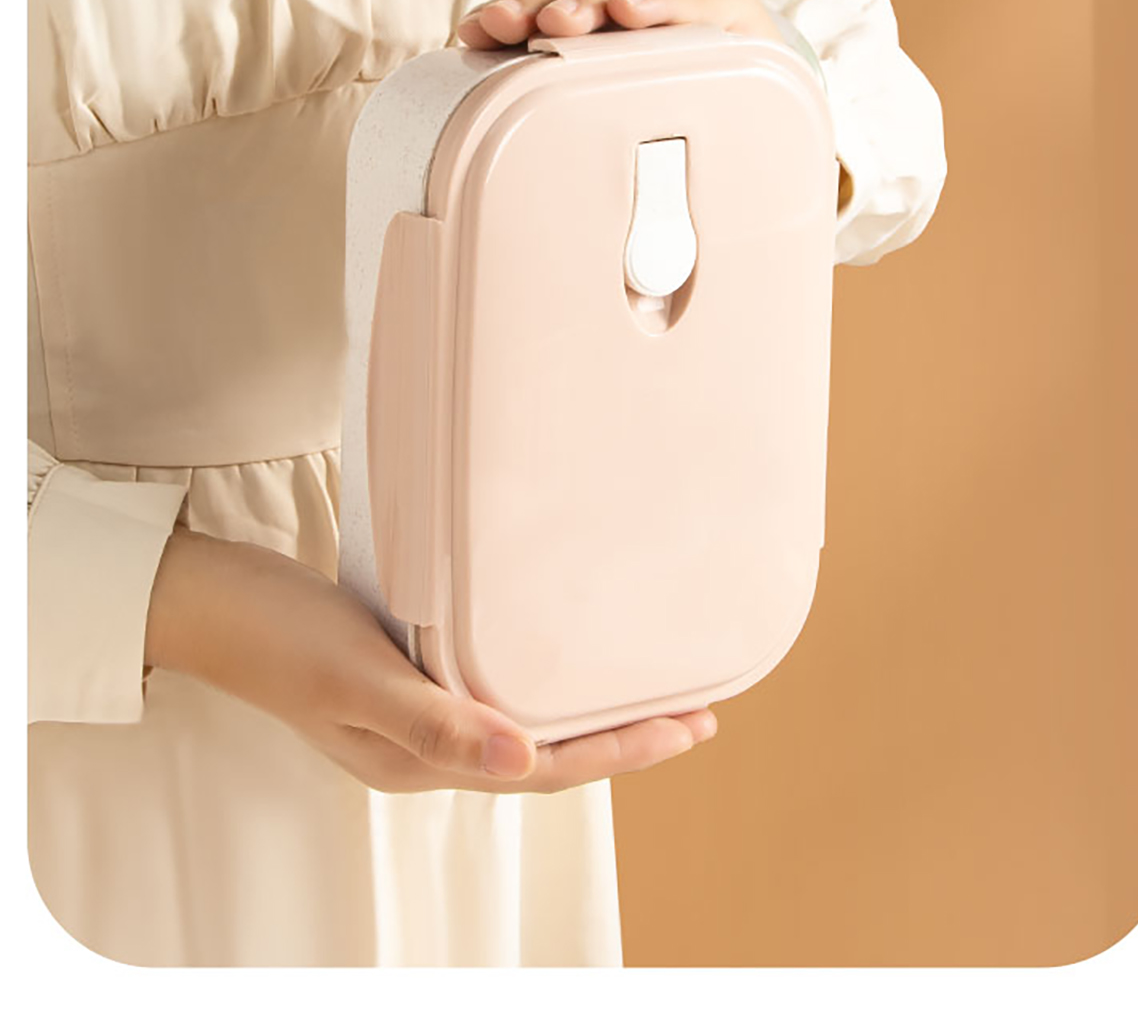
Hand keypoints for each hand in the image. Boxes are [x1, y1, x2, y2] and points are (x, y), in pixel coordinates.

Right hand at [145, 528, 715, 793]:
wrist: (210, 600)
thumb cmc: (279, 635)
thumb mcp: (358, 678)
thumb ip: (437, 724)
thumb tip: (525, 763)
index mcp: (418, 762)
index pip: (542, 770)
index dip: (618, 752)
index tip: (686, 728)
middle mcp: (424, 745)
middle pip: (543, 753)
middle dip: (620, 736)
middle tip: (695, 712)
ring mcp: (411, 710)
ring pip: (519, 721)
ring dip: (583, 707)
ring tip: (644, 683)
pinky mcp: (401, 670)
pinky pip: (487, 685)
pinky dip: (535, 674)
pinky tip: (554, 648)